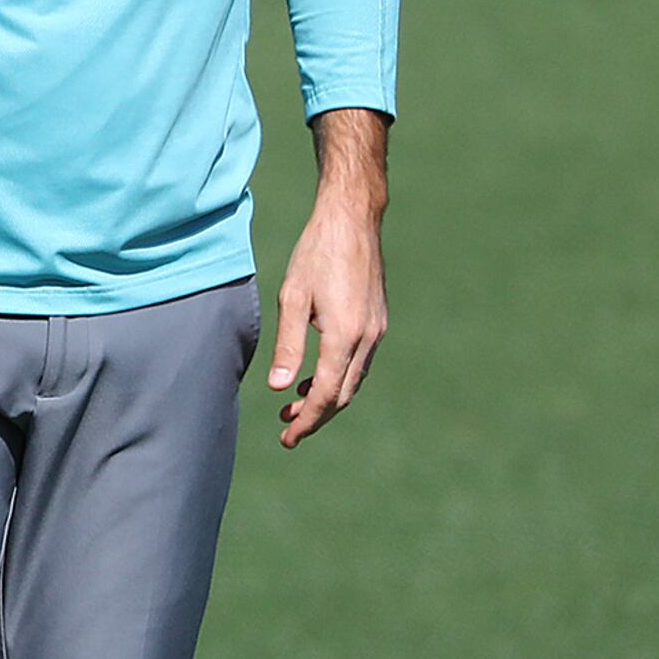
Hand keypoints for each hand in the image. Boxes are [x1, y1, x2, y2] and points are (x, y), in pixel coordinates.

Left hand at [268, 109, 389, 444]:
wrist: (352, 221)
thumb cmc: (316, 254)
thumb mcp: (292, 298)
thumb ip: (288, 346)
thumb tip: (280, 389)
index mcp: (345, 336)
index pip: (325, 395)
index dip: (306, 421)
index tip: (286, 437)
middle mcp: (368, 339)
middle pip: (343, 395)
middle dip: (315, 416)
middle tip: (286, 429)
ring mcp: (377, 331)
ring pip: (354, 380)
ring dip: (326, 398)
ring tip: (294, 407)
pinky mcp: (378, 321)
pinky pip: (360, 363)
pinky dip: (339, 377)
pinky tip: (316, 375)